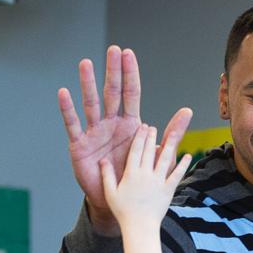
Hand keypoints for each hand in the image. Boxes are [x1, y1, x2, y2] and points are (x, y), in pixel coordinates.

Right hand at [58, 46, 191, 232]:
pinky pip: (74, 125)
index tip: (128, 54)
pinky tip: (64, 93)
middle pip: (112, 93)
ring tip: (86, 63)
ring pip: (91, 104)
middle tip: (113, 50)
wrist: (119, 202)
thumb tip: (188, 111)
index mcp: (130, 124)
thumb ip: (172, 131)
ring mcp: (94, 132)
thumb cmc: (136, 176)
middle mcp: (111, 123)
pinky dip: (68, 109)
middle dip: (113, 72)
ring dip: (89, 84)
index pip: (130, 93)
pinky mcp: (80, 145)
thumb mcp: (157, 153)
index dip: (130, 74)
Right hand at [99, 123, 190, 232]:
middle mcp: (145, 175)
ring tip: (172, 134)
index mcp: (131, 174)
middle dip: (151, 137)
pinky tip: (188, 155)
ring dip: (168, 145)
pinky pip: (177, 175)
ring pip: (164, 159)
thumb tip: (102, 159)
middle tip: (153, 127)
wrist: (140, 227)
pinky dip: (183, 165)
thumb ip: (107, 175)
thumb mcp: (110, 193)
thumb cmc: (123, 212)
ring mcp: (158, 182)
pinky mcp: (168, 190)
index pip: (135, 151)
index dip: (139, 138)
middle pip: (149, 151)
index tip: (141, 128)